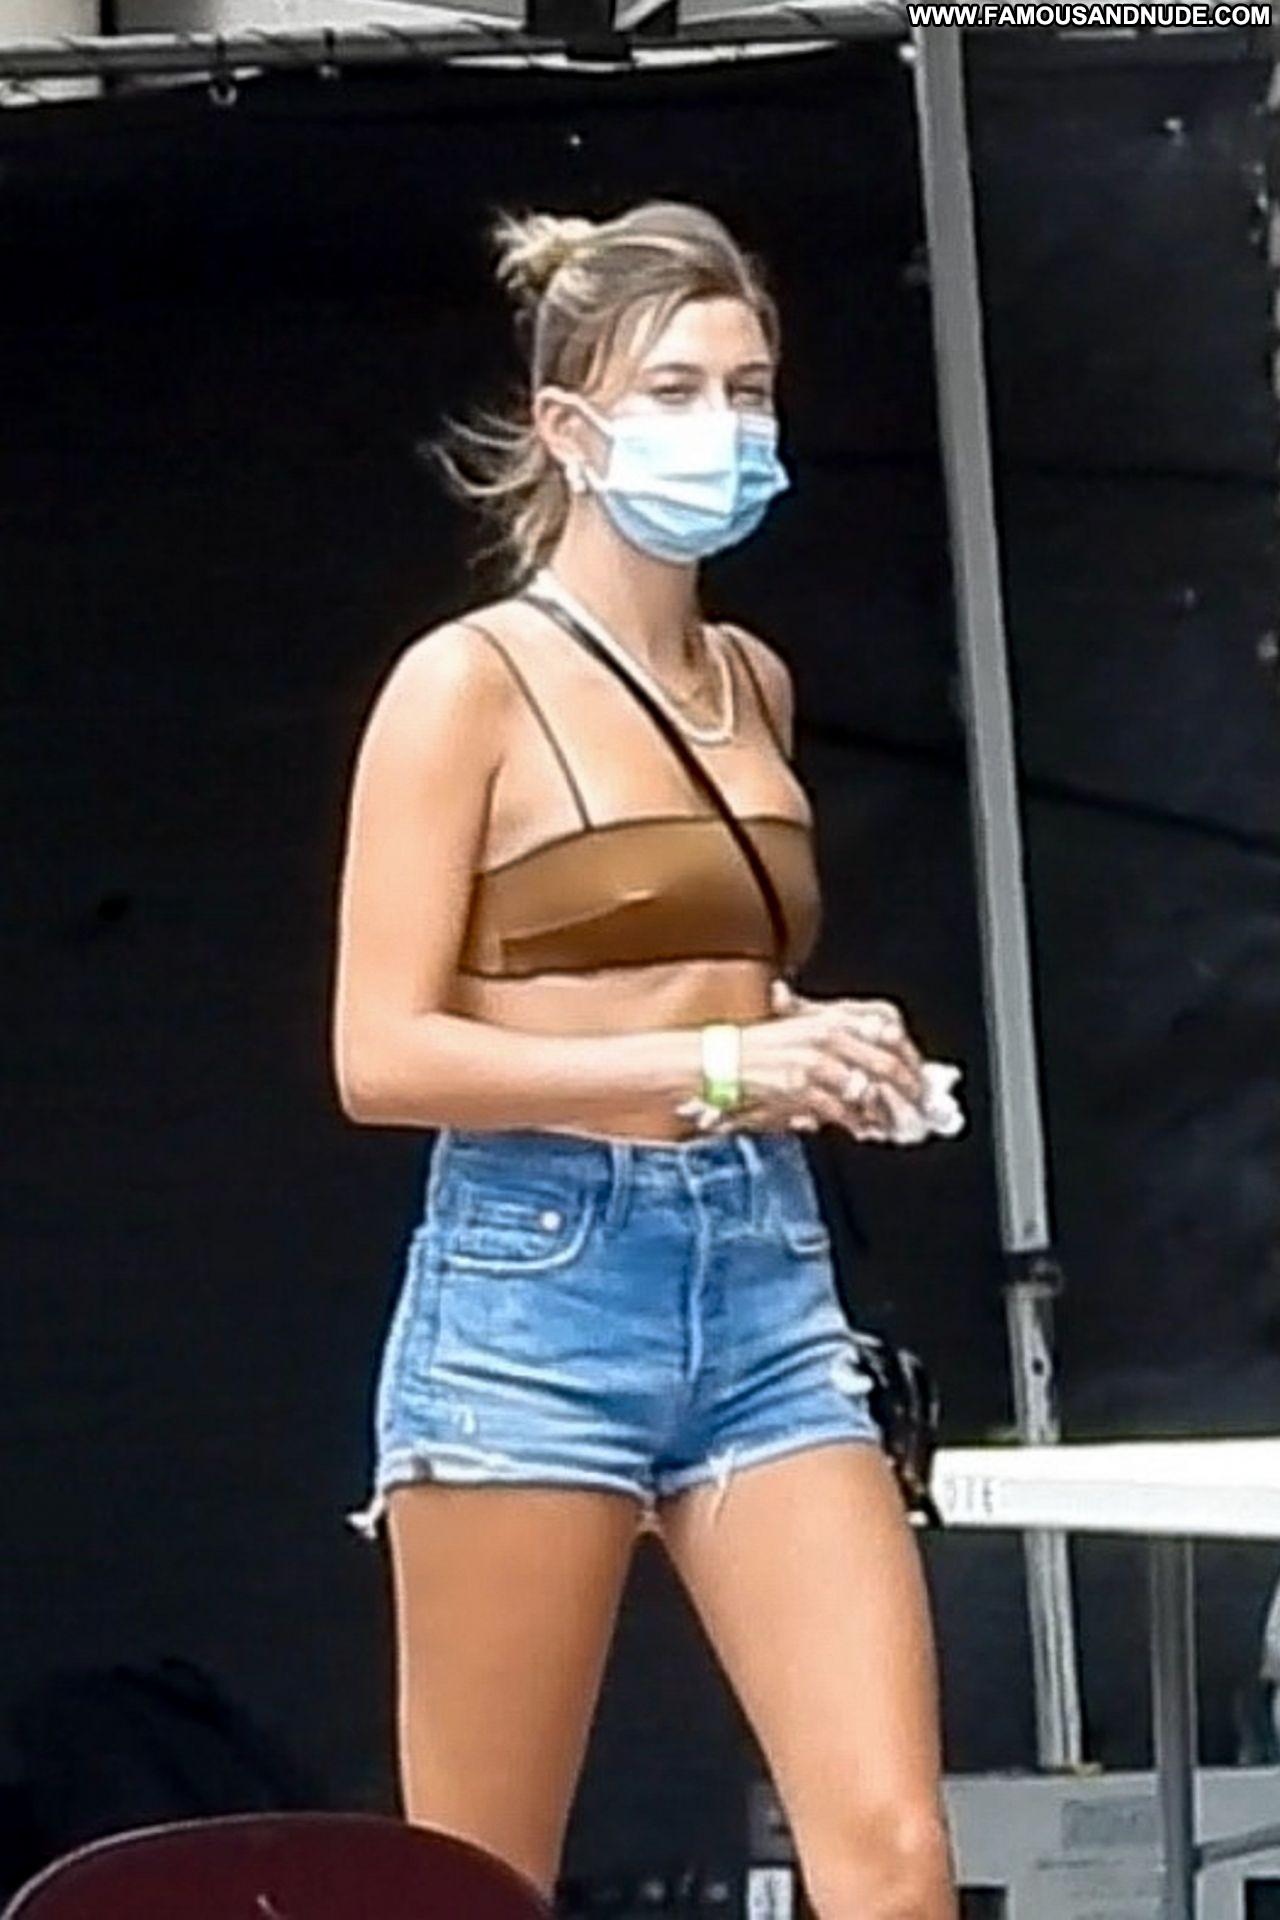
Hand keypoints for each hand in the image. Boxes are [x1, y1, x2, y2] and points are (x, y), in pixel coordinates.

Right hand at [768, 979, 927, 1139]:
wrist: (718, 1061)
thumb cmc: (759, 1052)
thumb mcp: (803, 1033)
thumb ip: (843, 1045)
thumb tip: (884, 1073)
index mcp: (831, 1015)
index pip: (889, 1027)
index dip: (912, 1056)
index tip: (924, 1079)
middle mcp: (827, 1031)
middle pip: (888, 1061)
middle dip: (911, 1091)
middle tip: (922, 1111)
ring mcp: (814, 1058)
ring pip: (870, 1090)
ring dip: (887, 1113)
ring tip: (895, 1126)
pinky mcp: (801, 1085)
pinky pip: (842, 1109)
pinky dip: (857, 1124)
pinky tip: (863, 1130)